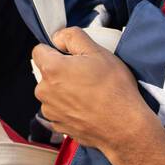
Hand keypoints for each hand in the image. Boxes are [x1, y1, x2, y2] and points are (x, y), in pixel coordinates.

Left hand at [32, 27, 164, 164]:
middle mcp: (44, 91)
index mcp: (51, 69)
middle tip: (87, 75)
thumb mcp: (98, 51)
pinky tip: (88, 108)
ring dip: (65, 90)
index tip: (72, 56)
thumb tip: (58, 37)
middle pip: (46, 72)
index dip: (56, 50)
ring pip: (52, 92)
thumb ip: (73, 37)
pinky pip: (59, 110)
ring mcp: (50, 111)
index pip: (39, 50)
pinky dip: (70, 108)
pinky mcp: (57, 126)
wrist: (124, 127)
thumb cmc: (113, 89)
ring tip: (89, 94)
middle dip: (62, 71)